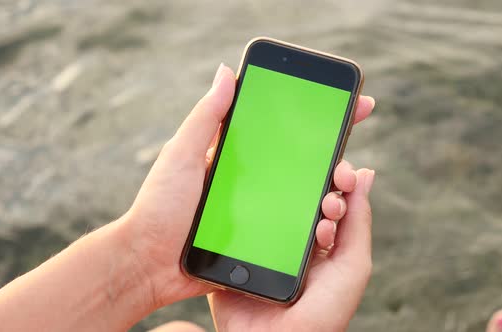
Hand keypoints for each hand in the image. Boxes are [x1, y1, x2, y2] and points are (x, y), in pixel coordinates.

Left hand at [121, 64, 375, 310]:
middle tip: (348, 169)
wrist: (148, 264)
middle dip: (334, 163)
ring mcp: (255, 210)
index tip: (353, 106)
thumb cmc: (159, 207)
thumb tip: (227, 71)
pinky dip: (311, 229)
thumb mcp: (180, 155)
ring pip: (303, 200)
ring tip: (338, 202)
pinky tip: (326, 229)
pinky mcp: (256, 240)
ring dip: (328, 198)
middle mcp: (250, 180)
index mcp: (234, 155)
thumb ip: (205, 117)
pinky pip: (290, 232)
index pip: (282, 129)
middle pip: (302, 165)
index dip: (318, 118)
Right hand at [206, 169, 374, 331]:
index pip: (328, 197)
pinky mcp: (235, 252)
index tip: (341, 175)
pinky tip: (252, 203)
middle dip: (314, 186)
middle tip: (325, 199)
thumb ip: (359, 222)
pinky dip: (239, 209)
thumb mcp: (353, 265)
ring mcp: (263, 243)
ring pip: (265, 204)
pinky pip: (233, 224)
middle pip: (298, 195)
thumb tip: (367, 176)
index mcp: (321, 239)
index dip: (336, 181)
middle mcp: (292, 238)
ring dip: (279, 196)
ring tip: (298, 213)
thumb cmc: (323, 312)